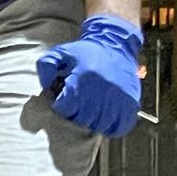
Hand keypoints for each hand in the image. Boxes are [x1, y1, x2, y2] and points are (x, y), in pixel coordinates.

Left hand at [36, 15, 142, 137]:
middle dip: (74, 115)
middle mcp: (102, 90)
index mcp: (83, 78)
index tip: (63, 99)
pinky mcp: (131, 104)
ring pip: (100, 126)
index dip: (60, 106)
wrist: (116, 46)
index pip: (66, 108)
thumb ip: (45, 67)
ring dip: (91, 123)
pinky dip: (110, 128)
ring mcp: (119, 99)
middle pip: (82, 119)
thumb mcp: (60, 53)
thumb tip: (45, 87)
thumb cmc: (86, 52)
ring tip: (88, 111)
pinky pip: (119, 127)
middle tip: (75, 106)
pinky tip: (104, 119)